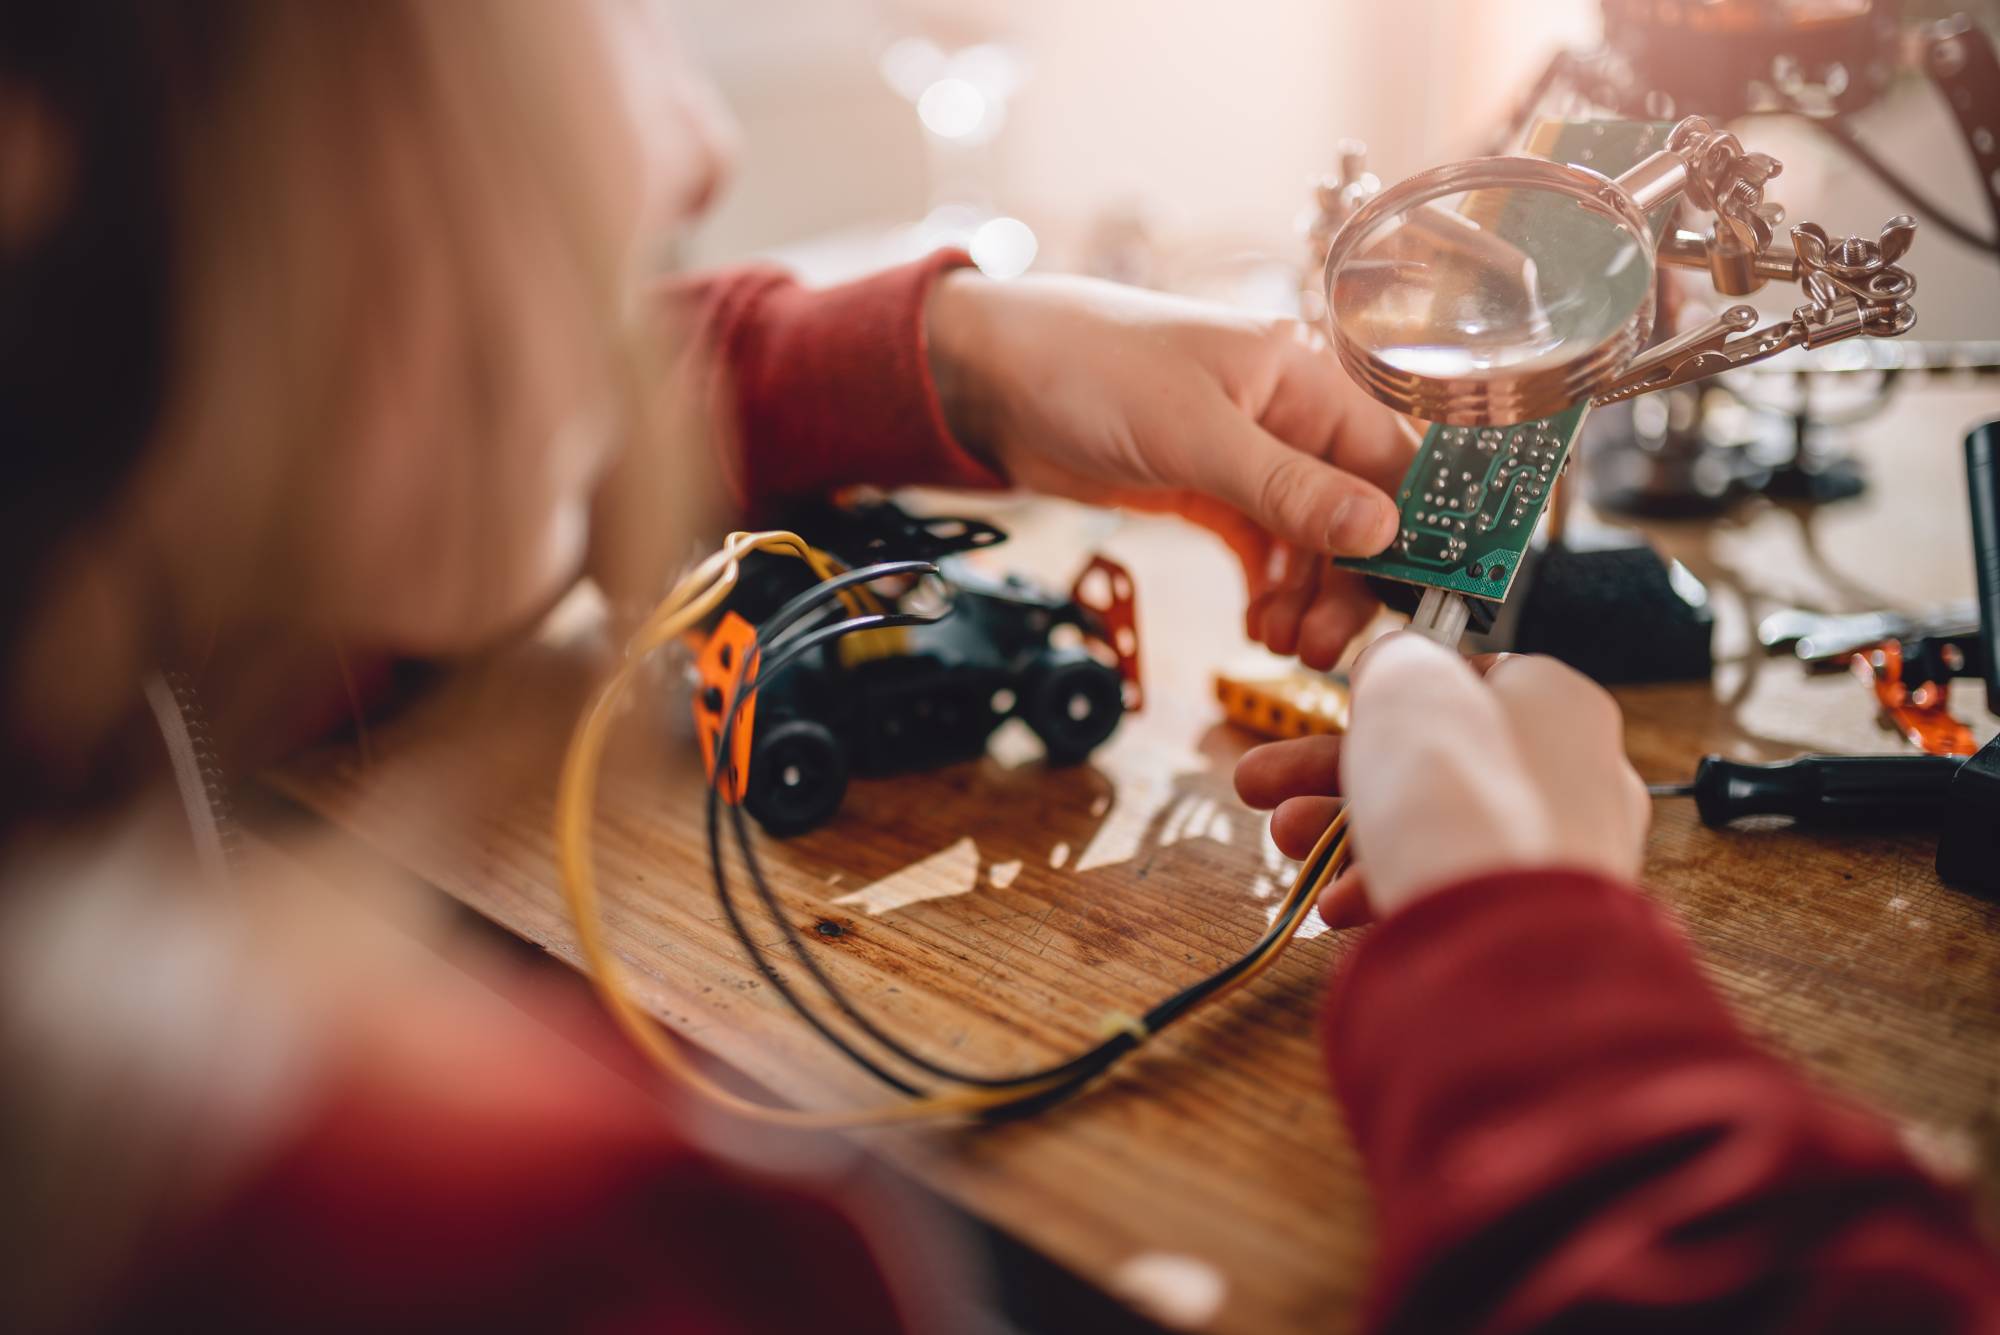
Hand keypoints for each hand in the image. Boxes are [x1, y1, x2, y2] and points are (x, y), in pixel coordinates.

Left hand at [927, 271, 1414, 667]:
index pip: (1392, 461)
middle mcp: (1288, 416)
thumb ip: (1287, 487)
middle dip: (1346, 583)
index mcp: (1304, 378)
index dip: (1414, 531)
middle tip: (1320, 647)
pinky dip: (1268, 587)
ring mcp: (1248, 457)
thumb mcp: (1194, 433)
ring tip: (1279, 641)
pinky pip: (1263, 547)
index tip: (1417, 600)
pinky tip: (1259, 622)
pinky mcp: (1209, 490)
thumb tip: (1382, 531)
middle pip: (1355, 513)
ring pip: (1310, 540)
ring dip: (1305, 596)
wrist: (991, 379)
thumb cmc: (1088, 370)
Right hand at [1234, 634, 1649, 924]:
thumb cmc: (1455, 790)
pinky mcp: (1530, 919)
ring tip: (1284, 841)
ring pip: (1431, 826)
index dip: (1394, 691)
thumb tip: (1390, 664)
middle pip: (1431, 759)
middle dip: (1331, 772)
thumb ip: (1393, 658)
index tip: (1341, 707)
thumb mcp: (1406, 683)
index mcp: (1559, 702)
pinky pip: (1447, 887)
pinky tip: (1331, 904)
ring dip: (1339, 832)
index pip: (1470, 678)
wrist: (1501, 939)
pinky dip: (1385, 884)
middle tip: (1264, 783)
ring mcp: (1556, 853)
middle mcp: (1573, 774)